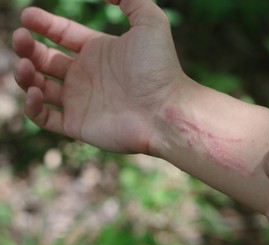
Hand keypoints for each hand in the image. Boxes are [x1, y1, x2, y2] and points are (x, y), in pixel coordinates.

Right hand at [13, 0, 186, 152]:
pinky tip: (36, 91)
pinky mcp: (78, 125)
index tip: (28, 16)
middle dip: (28, 47)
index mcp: (99, 51)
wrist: (166, 110)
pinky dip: (32, 107)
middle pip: (46, 59)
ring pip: (40, 86)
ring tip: (25, 64)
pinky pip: (45, 117)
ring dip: (25, 74)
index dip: (44, 24)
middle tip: (21, 38)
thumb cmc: (159, 68)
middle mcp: (87, 76)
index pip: (63, 34)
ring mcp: (81, 101)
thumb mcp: (150, 21)